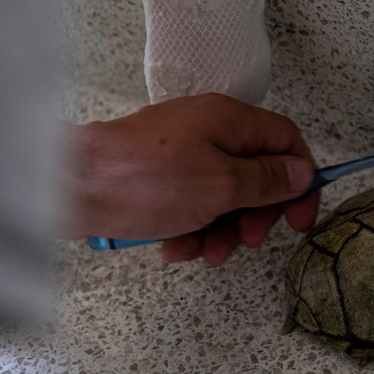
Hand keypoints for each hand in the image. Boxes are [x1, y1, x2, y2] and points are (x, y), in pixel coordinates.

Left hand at [65, 94, 320, 265]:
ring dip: (221, 231)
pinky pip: (189, 207)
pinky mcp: (155, 180)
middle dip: (255, 215)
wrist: (73, 187)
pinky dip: (189, 230)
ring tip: (206, 253)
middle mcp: (206, 131)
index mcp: (229, 121)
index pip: (286, 142)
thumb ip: (266, 180)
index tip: (300, 218)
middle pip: (255, 175)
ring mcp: (179, 156)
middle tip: (247, 240)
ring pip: (222, 197)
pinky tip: (174, 248)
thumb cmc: (144, 180)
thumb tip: (300, 174)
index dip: (300, 181)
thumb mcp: (221, 184)